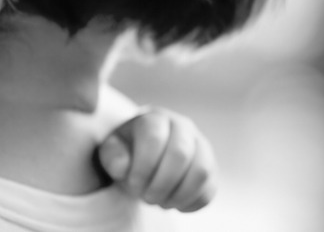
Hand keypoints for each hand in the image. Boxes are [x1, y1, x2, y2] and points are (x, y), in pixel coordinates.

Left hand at [97, 106, 216, 211]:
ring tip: (160, 202)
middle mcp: (183, 126)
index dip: (143, 167)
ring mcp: (202, 146)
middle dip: (161, 183)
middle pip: (180, 154)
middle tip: (147, 198)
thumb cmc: (126, 152)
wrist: (144, 157)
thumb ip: (112, 155)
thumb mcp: (111, 151)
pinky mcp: (212, 168)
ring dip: (178, 195)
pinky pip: (209, 189)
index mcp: (155, 118)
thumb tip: (123, 168)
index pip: (154, 138)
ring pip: (201, 172)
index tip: (133, 185)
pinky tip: (173, 204)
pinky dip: (190, 203)